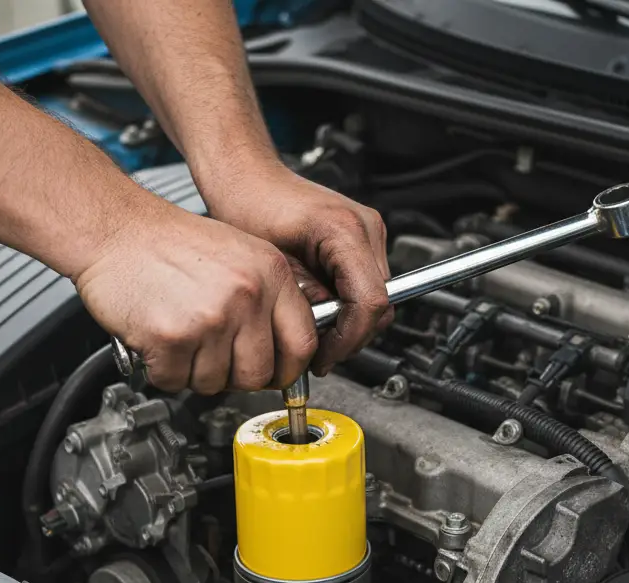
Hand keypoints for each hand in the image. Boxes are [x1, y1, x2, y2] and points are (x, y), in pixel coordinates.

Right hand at [74, 193, 316, 393]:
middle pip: (259, 375)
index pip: (302, 345)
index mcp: (271, 274)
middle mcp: (247, 296)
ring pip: (216, 383)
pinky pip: (176, 381)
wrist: (114, 228)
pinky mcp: (173, 337)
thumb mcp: (241, 255)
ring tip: (182, 337)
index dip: (288, 370)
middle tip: (214, 357)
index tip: (275, 375)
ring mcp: (211, 318)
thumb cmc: (169, 243)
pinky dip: (163, 370)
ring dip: (194, 372)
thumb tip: (285, 350)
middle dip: (235, 377)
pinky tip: (159, 339)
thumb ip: (268, 300)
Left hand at [206, 163, 391, 374]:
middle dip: (351, 335)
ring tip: (315, 332)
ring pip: (377, 299)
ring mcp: (368, 233)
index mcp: (346, 230)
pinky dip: (347, 306)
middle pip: (380, 305)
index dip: (349, 338)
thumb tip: (324, 333)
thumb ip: (306, 301)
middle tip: (318, 352)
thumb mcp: (274, 267)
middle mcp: (366, 228)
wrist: (248, 179)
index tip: (325, 356)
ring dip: (350, 322)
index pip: (370, 302)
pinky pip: (366, 286)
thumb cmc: (250, 206)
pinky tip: (321, 311)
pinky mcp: (362, 241)